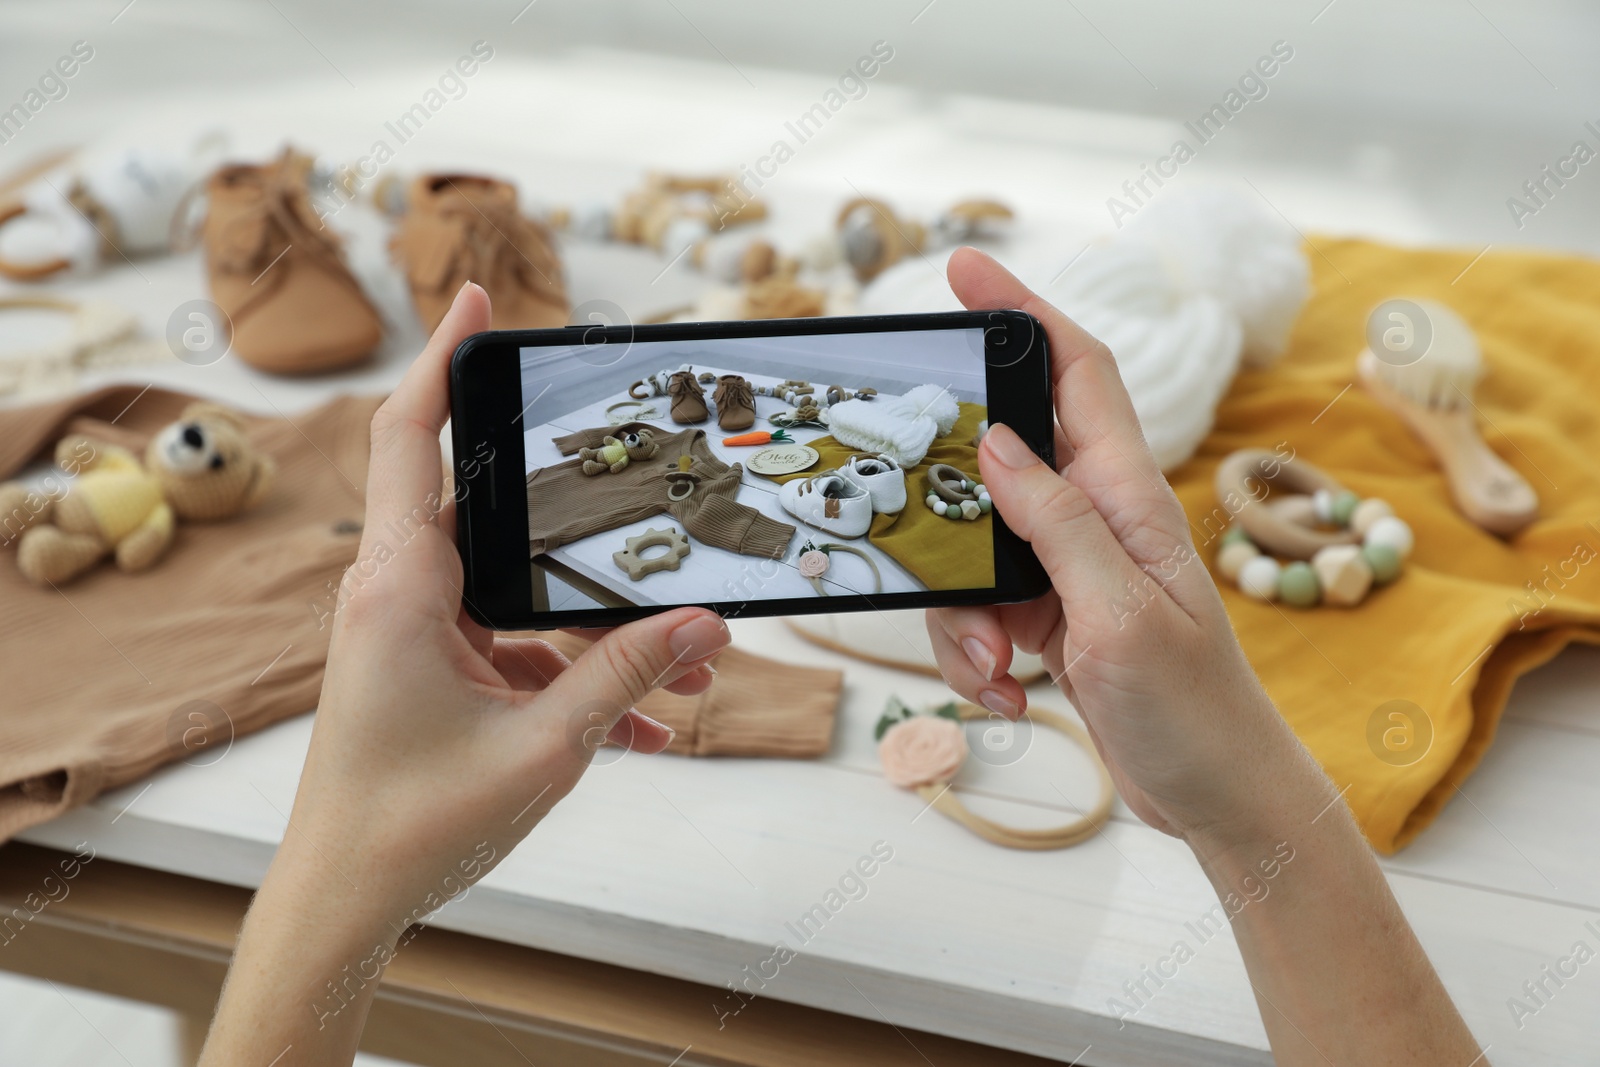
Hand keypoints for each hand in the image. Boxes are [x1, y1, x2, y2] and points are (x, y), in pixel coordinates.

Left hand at [201, 283, 731, 1063]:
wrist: (343, 903)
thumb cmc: (411, 826)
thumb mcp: (541, 747)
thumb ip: (626, 677)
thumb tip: (705, 628)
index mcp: (399, 587)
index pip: (408, 437)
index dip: (440, 360)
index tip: (475, 299)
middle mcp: (401, 595)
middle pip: (498, 514)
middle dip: (591, 526)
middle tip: (654, 494)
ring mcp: (417, 636)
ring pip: (524, 596)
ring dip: (602, 631)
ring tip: (688, 671)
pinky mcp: (434, 674)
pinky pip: (518, 653)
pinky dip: (578, 681)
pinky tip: (647, 729)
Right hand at [927, 249, 1330, 849]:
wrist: (1215, 795)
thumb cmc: (1192, 708)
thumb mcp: (1118, 614)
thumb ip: (1057, 524)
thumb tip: (996, 441)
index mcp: (1127, 495)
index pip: (1076, 372)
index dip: (1025, 310)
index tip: (966, 270)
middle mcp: (1095, 517)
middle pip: (998, 460)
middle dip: (950, 502)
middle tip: (922, 530)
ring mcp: (1068, 567)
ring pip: (973, 549)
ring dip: (963, 615)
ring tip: (998, 668)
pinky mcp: (1049, 615)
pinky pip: (978, 610)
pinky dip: (975, 657)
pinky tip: (1008, 695)